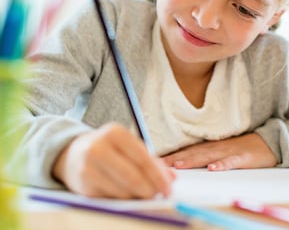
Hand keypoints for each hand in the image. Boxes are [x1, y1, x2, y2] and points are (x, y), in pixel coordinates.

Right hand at [52, 123, 174, 198]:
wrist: (74, 154)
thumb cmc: (110, 149)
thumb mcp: (129, 147)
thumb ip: (151, 161)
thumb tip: (171, 178)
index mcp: (115, 132)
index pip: (142, 158)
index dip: (158, 176)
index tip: (168, 188)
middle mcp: (99, 147)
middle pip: (133, 176)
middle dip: (150, 189)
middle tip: (158, 195)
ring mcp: (88, 167)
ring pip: (122, 190)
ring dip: (138, 196)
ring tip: (144, 195)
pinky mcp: (83, 185)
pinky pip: (111, 198)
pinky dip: (124, 200)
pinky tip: (128, 195)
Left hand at [162, 133, 276, 170]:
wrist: (269, 141)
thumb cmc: (244, 146)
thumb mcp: (223, 148)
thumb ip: (207, 153)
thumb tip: (187, 159)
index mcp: (212, 145)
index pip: (189, 150)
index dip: (172, 154)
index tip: (156, 160)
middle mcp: (217, 146)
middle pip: (194, 152)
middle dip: (175, 158)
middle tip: (159, 164)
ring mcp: (230, 151)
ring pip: (208, 156)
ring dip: (193, 160)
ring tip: (179, 165)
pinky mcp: (244, 157)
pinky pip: (232, 161)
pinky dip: (222, 164)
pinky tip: (213, 168)